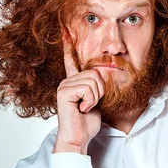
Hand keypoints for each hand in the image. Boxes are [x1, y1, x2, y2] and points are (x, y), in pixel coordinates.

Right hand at [54, 27, 105, 153]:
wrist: (78, 138)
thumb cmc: (86, 123)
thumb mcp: (96, 101)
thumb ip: (97, 88)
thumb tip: (104, 73)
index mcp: (74, 82)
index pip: (71, 60)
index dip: (68, 45)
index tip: (65, 29)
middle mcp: (67, 81)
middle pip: (95, 73)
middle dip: (100, 91)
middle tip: (91, 105)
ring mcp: (64, 86)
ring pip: (93, 80)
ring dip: (96, 97)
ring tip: (86, 107)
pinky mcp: (64, 92)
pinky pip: (87, 88)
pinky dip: (90, 101)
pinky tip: (81, 109)